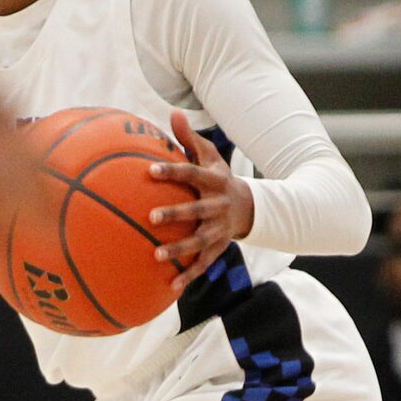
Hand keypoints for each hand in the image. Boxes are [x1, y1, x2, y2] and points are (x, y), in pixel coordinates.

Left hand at [147, 111, 253, 295]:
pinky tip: (170, 286)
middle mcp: (218, 207)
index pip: (192, 174)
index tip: (150, 170)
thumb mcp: (211, 158)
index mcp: (214, 182)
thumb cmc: (220, 180)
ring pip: (199, 241)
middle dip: (176, 213)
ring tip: (156, 255)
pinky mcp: (219, 248)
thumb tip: (173, 113)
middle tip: (151, 216)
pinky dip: (188, 276)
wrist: (251, 208)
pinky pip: (203, 264)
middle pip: (197, 210)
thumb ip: (190, 139)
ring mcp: (219, 230)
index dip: (172, 172)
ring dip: (180, 249)